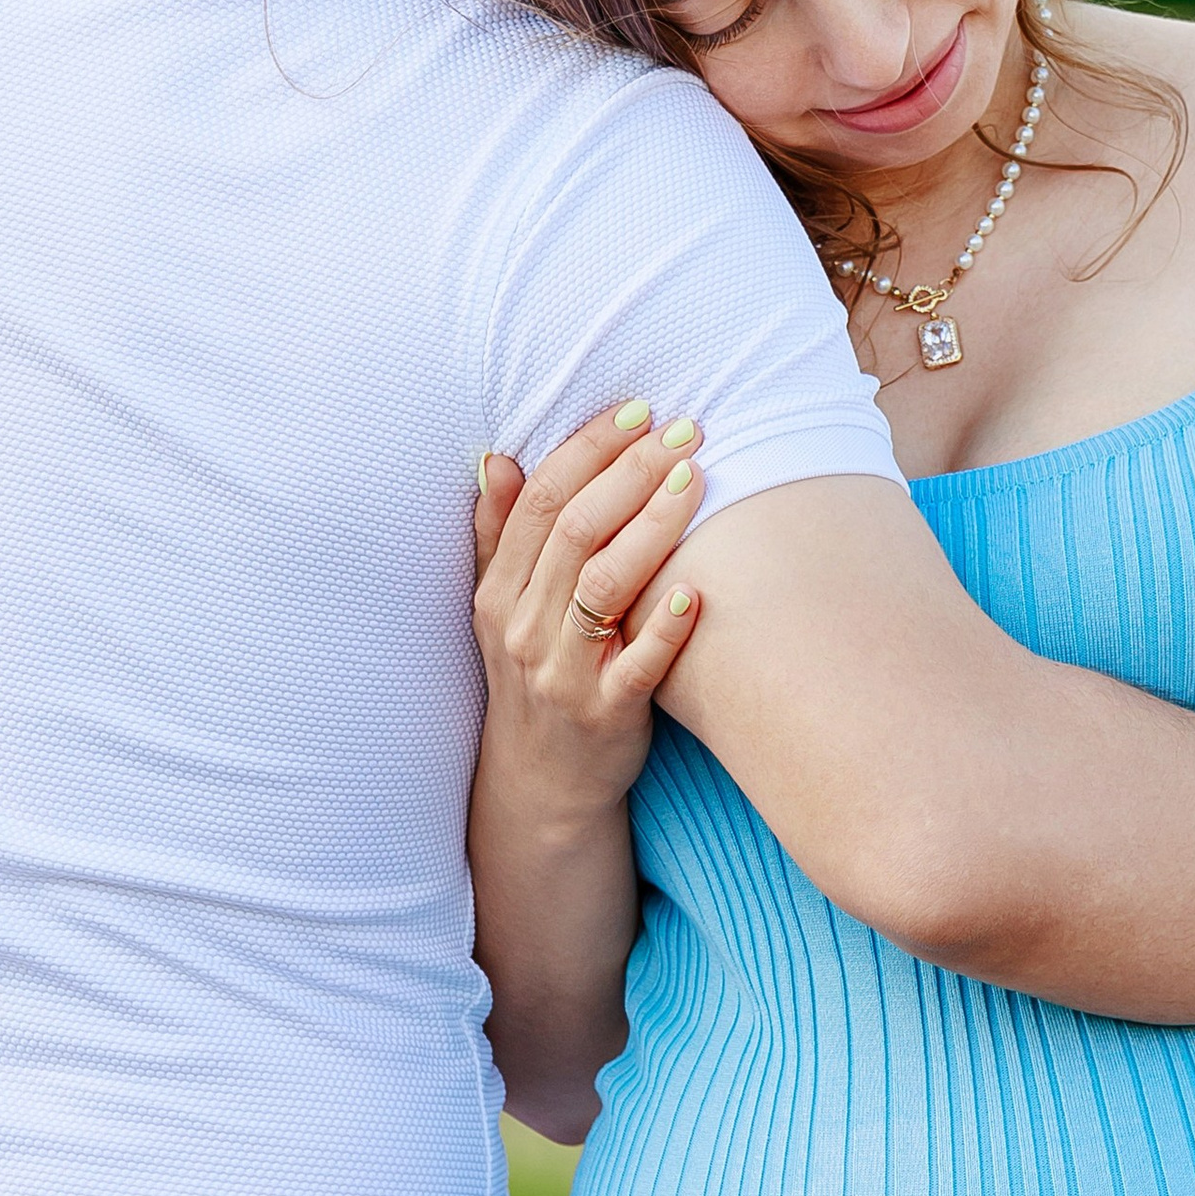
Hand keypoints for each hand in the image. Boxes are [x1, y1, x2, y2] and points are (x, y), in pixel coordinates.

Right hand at [472, 401, 706, 831]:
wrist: (542, 785)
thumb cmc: (535, 677)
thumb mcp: (500, 608)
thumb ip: (499, 535)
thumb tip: (497, 459)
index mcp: (500, 591)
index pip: (540, 501)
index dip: (588, 449)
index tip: (638, 410)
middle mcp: (523, 626)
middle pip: (575, 531)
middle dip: (631, 472)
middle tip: (684, 431)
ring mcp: (563, 672)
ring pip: (604, 587)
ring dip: (652, 528)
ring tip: (695, 482)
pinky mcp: (606, 715)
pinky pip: (637, 667)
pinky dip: (665, 629)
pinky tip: (697, 592)